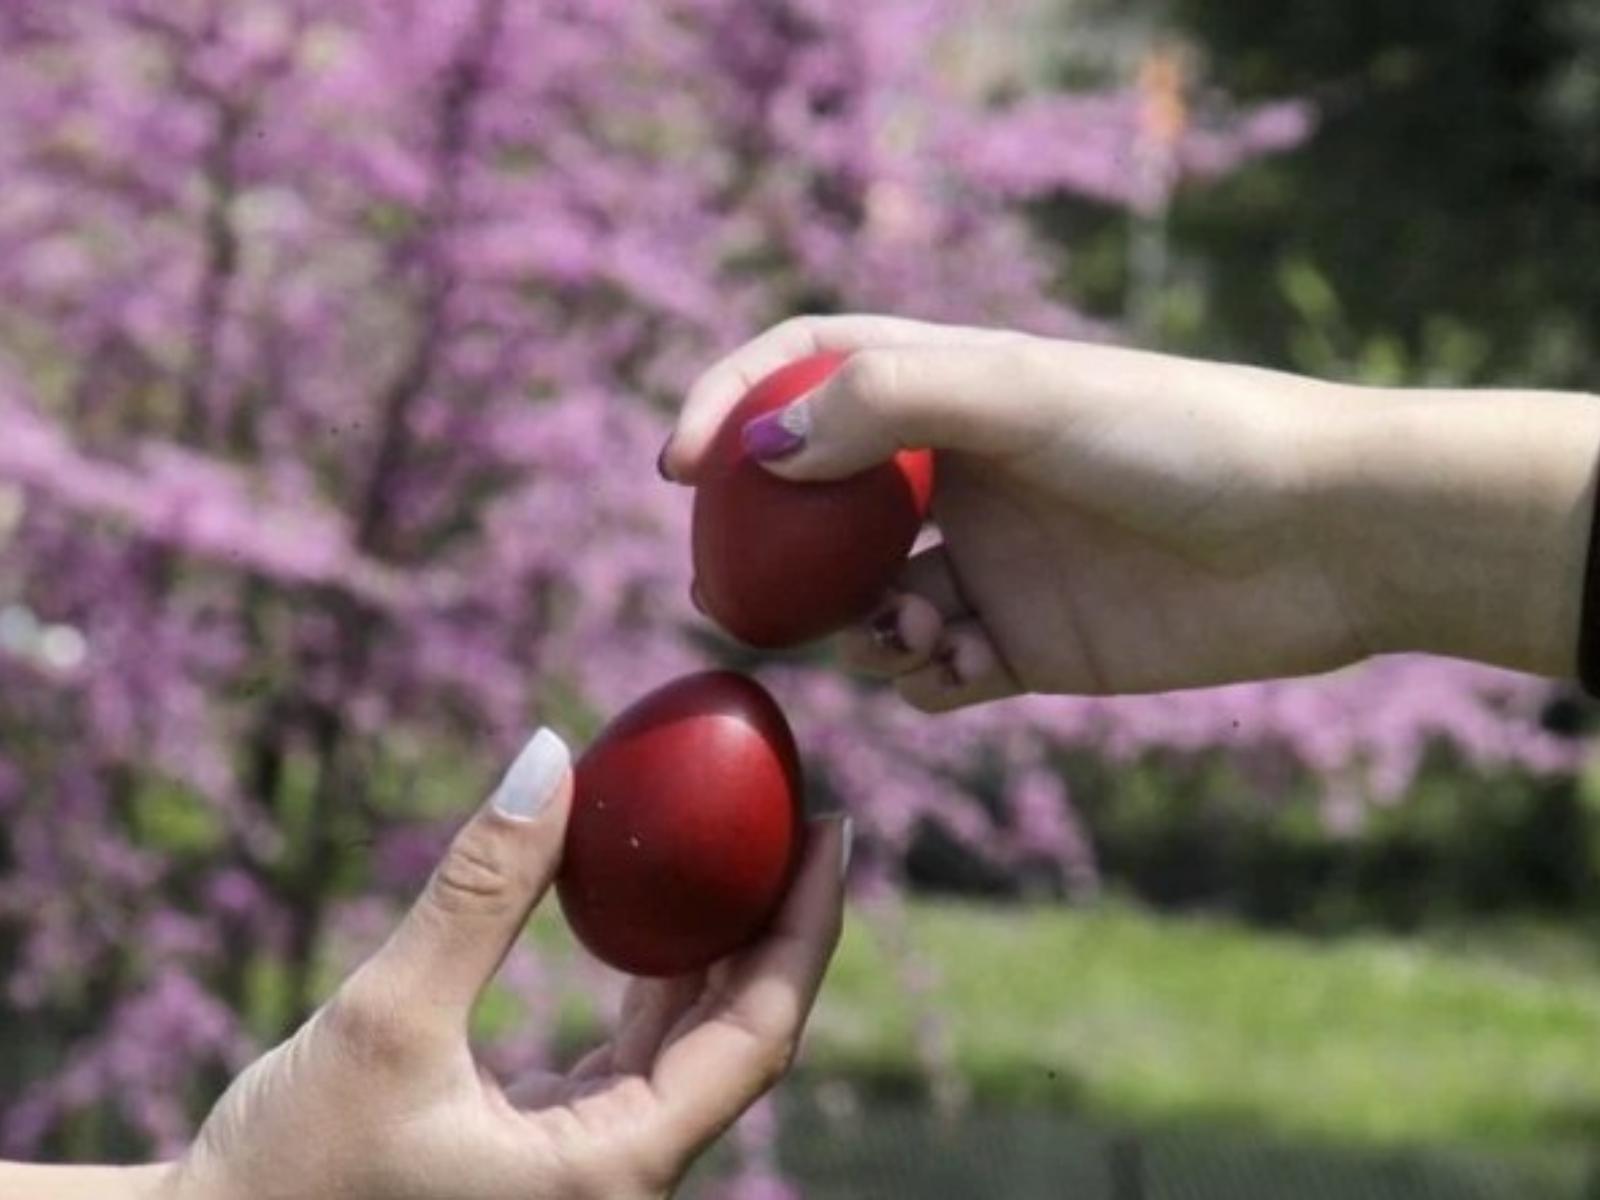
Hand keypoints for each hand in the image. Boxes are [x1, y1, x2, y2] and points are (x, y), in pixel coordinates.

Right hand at [160, 729, 846, 1199]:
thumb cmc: (288, 1175)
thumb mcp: (386, 1021)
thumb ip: (479, 892)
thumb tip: (552, 757)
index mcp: (612, 1178)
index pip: (757, 1037)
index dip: (807, 927)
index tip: (832, 828)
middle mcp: (620, 1185)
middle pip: (739, 1039)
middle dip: (777, 926)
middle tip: (801, 814)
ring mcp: (587, 1172)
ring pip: (688, 1049)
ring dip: (716, 949)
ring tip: (742, 846)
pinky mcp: (549, 1154)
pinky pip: (632, 1058)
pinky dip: (650, 982)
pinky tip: (653, 915)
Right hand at [666, 315, 1599, 705]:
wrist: (1320, 538)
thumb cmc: (1180, 436)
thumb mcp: (1025, 397)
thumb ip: (889, 404)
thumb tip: (764, 448)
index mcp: (953, 391)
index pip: (808, 372)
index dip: (732, 405)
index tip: (676, 467)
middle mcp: (961, 475)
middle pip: (820, 510)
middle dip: (771, 555)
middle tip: (732, 598)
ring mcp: (992, 562)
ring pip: (866, 604)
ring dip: (858, 629)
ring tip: (916, 629)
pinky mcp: (1029, 643)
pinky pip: (934, 673)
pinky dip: (923, 680)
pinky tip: (962, 668)